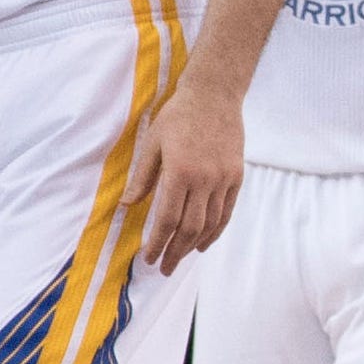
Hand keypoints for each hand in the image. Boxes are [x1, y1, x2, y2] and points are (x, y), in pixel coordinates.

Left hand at [125, 81, 242, 273]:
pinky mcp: (236, 176)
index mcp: (180, 172)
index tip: (148, 258)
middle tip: (163, 268)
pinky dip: (215, 231)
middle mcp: (205, 179)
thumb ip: (142, 177)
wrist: (214, 95)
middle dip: (175, 252)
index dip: (158, 242)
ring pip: (210, 224)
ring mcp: (224, 179)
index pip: (168, 219)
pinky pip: (226, 212)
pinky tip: (203, 243)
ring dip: (194, 246)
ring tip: (181, 258)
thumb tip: (127, 205)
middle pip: (190, 228)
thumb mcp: (152, 143)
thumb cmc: (177, 116)